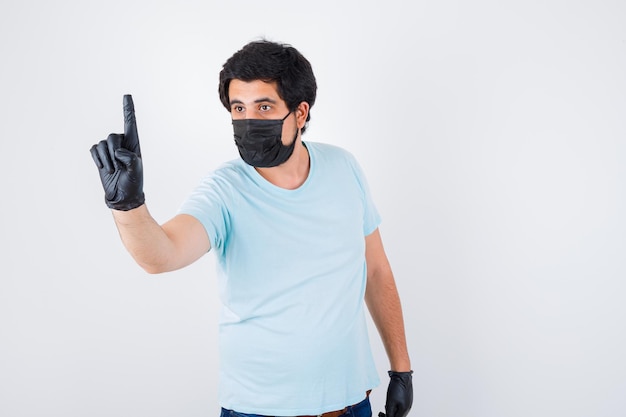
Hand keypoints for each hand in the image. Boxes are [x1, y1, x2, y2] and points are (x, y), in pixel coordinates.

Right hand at [90, 95, 144, 210]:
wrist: (122, 196)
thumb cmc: (133, 183)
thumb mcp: (136, 171)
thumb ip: (130, 159)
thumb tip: (118, 151)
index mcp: (134, 144)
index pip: (130, 123)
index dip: (128, 109)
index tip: (127, 95)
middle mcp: (122, 144)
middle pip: (112, 136)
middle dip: (113, 153)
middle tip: (119, 167)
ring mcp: (110, 150)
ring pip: (102, 144)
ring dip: (106, 159)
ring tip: (114, 171)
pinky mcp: (100, 156)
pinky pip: (94, 149)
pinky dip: (98, 159)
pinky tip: (105, 168)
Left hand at [385, 370, 412, 416]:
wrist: (401, 376)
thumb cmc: (397, 387)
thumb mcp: (390, 402)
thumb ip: (389, 412)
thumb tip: (388, 416)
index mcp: (404, 409)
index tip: (381, 414)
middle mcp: (408, 407)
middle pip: (398, 415)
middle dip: (390, 414)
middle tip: (383, 412)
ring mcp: (408, 402)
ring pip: (400, 410)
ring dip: (393, 410)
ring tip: (387, 406)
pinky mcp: (408, 398)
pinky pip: (402, 405)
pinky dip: (396, 405)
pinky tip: (392, 401)